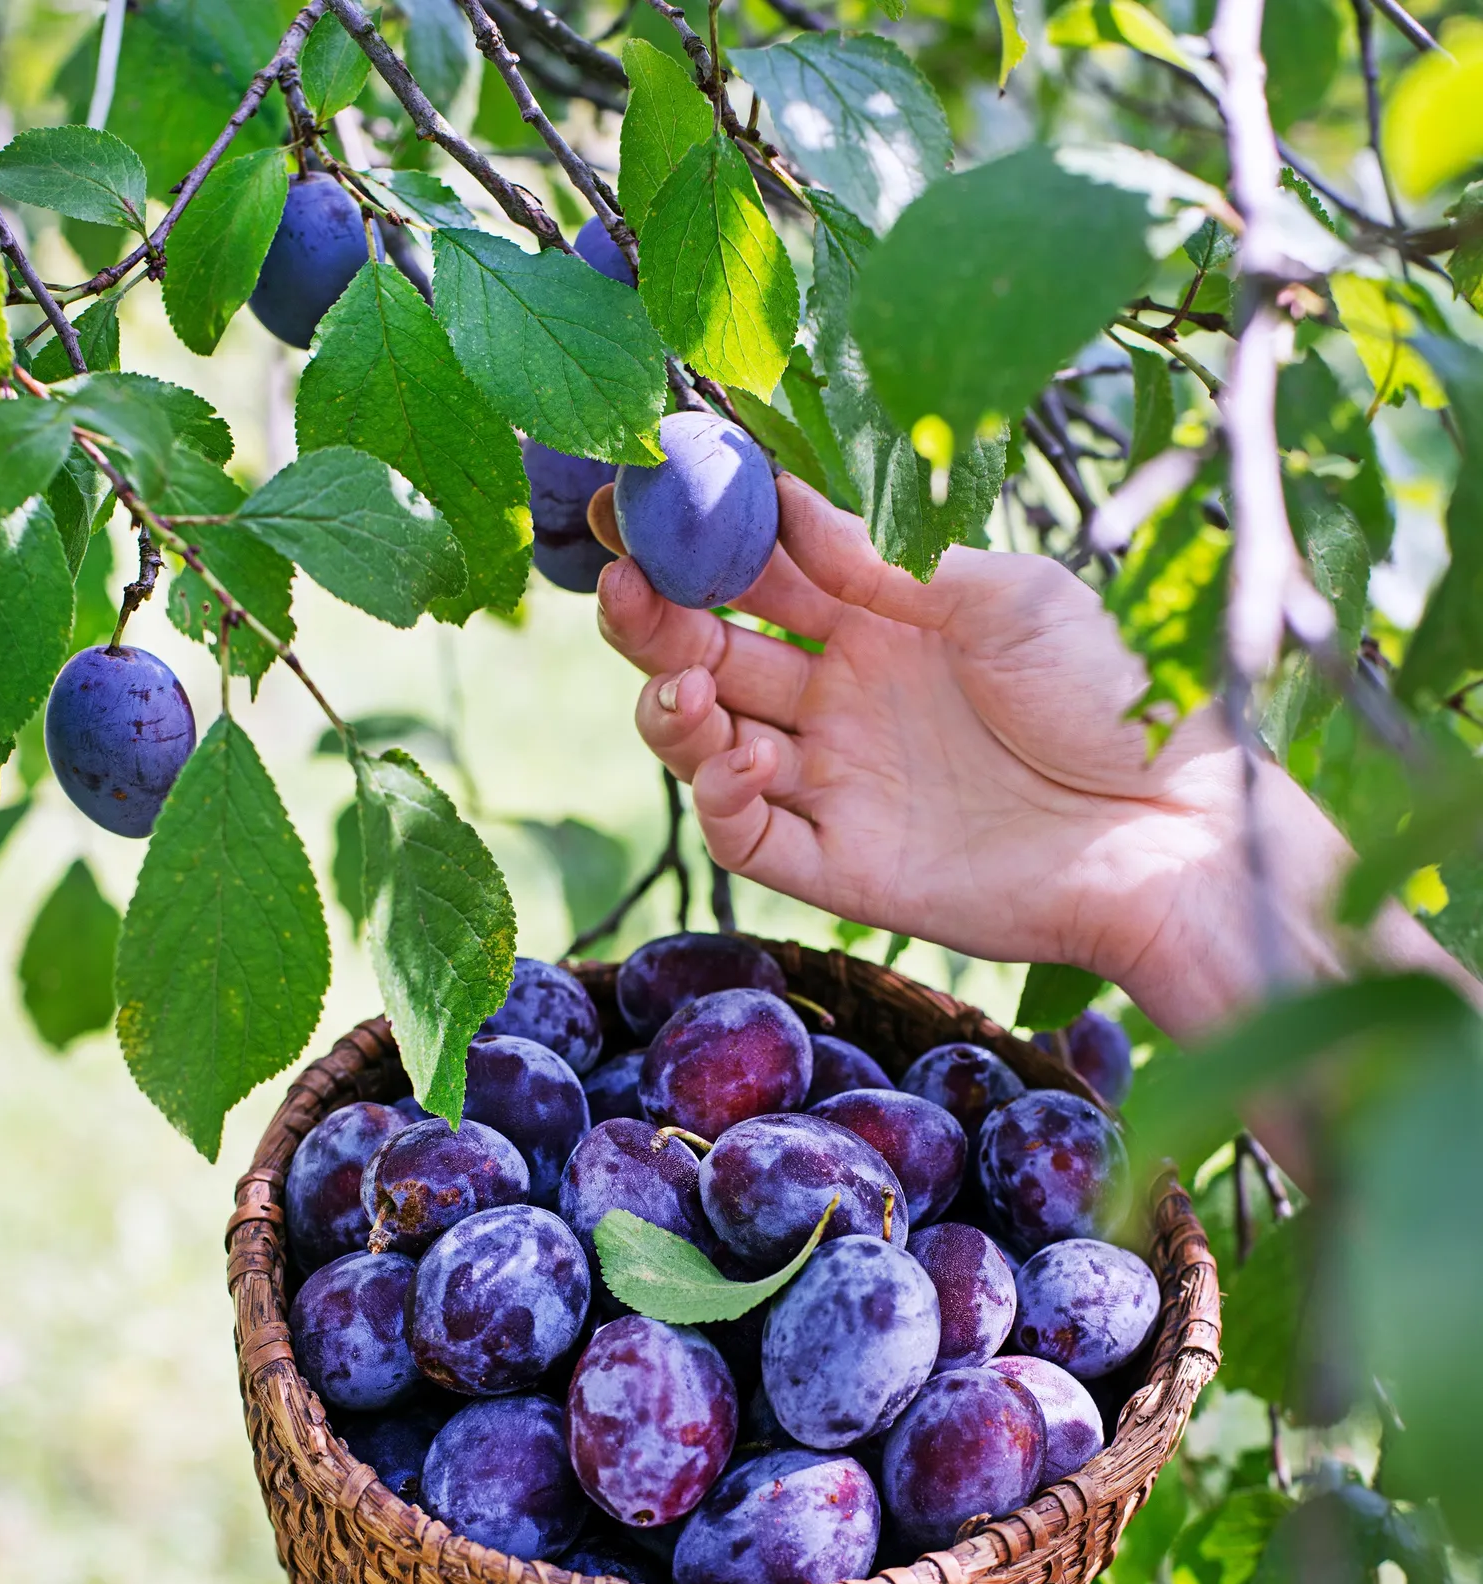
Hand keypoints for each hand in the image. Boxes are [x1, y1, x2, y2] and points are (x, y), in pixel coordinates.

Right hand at [595, 477, 1368, 1044]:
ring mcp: (840, 780)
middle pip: (709, 649)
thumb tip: (786, 512)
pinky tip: (741, 756)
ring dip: (671, 704)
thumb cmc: (1116, 694)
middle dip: (654, 614)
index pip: (759, 567)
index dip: (695, 535)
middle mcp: (845, 694)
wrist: (1177, 825)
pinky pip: (749, 838)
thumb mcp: (1010, 595)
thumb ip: (893, 560)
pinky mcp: (846, 866)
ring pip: (707, 741)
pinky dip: (721, 797)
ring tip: (683, 681)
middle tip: (627, 584)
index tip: (641, 496)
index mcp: (883, 613)